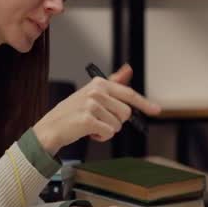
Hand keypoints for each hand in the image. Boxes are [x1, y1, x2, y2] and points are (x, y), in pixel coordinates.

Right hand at [32, 64, 161, 152]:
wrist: (50, 128)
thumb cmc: (73, 113)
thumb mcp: (92, 94)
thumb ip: (112, 83)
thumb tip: (128, 69)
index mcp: (99, 83)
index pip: (128, 94)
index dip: (144, 103)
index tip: (156, 110)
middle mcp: (96, 91)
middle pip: (126, 113)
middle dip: (116, 121)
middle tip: (100, 120)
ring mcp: (92, 105)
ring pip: (118, 124)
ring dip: (107, 130)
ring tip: (91, 126)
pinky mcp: (88, 119)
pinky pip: (109, 133)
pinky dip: (101, 137)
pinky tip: (88, 132)